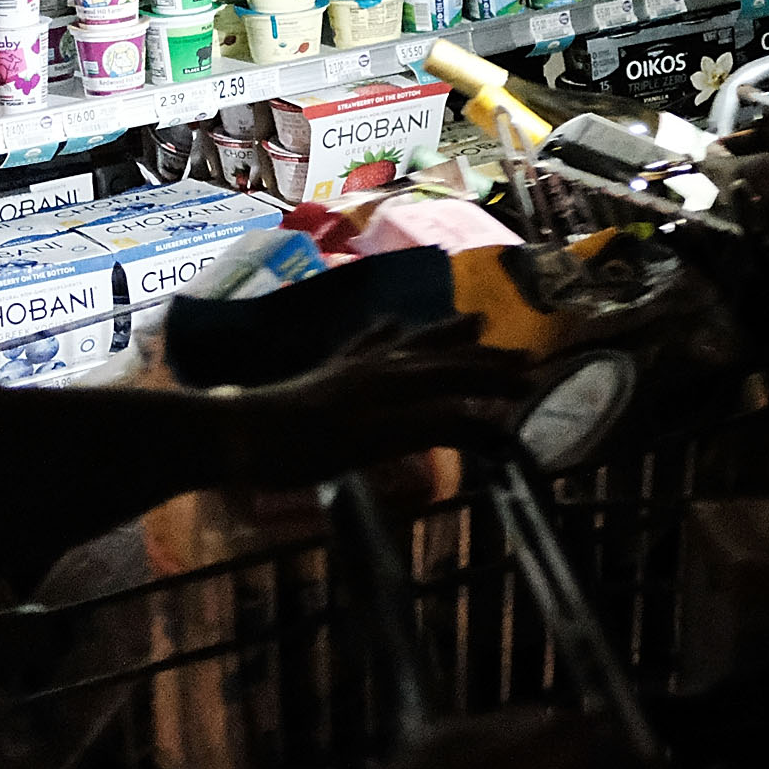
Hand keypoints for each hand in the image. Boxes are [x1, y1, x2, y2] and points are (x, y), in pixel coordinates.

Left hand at [246, 318, 529, 473]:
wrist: (234, 437)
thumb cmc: (304, 447)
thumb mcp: (377, 441)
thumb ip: (433, 427)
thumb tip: (487, 422)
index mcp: (394, 379)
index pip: (459, 377)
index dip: (496, 381)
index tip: (533, 384)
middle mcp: (379, 366)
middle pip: (441, 357)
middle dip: (484, 358)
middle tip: (523, 357)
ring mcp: (351, 368)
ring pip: (410, 343)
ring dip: (443, 336)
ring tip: (471, 321)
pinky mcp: (325, 376)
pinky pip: (366, 348)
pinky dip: (385, 337)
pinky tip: (388, 326)